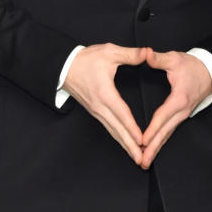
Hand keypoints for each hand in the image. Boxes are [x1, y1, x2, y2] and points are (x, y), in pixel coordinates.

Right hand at [63, 44, 147, 163]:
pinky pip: (109, 128)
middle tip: (141, 159)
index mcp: (105, 93)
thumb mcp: (109, 52)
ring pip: (113, 132)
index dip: (132, 128)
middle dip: (130, 146)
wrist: (64, 66)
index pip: (122, 114)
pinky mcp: (95, 112)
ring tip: (136, 157)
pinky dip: (119, 138)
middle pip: (117, 130)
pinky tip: (126, 145)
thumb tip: (148, 53)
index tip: (142, 140)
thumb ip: (130, 54)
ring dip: (125, 145)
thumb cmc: (85, 60)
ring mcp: (96, 111)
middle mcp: (100, 106)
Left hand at [140, 50, 211, 167]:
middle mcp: (181, 111)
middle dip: (153, 148)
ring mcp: (183, 115)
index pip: (162, 117)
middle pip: (165, 132)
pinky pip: (169, 131)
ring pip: (167, 135)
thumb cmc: (193, 66)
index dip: (152, 130)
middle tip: (141, 161)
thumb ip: (159, 59)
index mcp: (179, 99)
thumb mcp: (175, 59)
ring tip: (144, 162)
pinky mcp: (181, 116)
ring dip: (156, 149)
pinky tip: (153, 150)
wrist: (211, 71)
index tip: (142, 141)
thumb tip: (146, 54)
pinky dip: (161, 142)